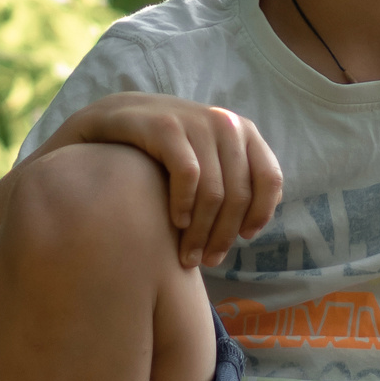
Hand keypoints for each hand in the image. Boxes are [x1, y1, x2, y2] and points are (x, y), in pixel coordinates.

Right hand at [48, 93, 285, 267]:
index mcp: (242, 130)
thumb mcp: (204, 161)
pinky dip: (184, 205)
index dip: (260, 213)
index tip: (244, 239)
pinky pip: (187, 175)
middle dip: (223, 235)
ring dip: (201, 232)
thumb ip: (231, 183)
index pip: (270, 178)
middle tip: (206, 260)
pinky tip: (175, 222)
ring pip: (214, 191)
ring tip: (187, 255)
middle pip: (238, 194)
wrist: (110, 120)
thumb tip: (254, 227)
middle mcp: (224, 122)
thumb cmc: (162, 152)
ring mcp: (195, 121)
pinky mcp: (165, 125)